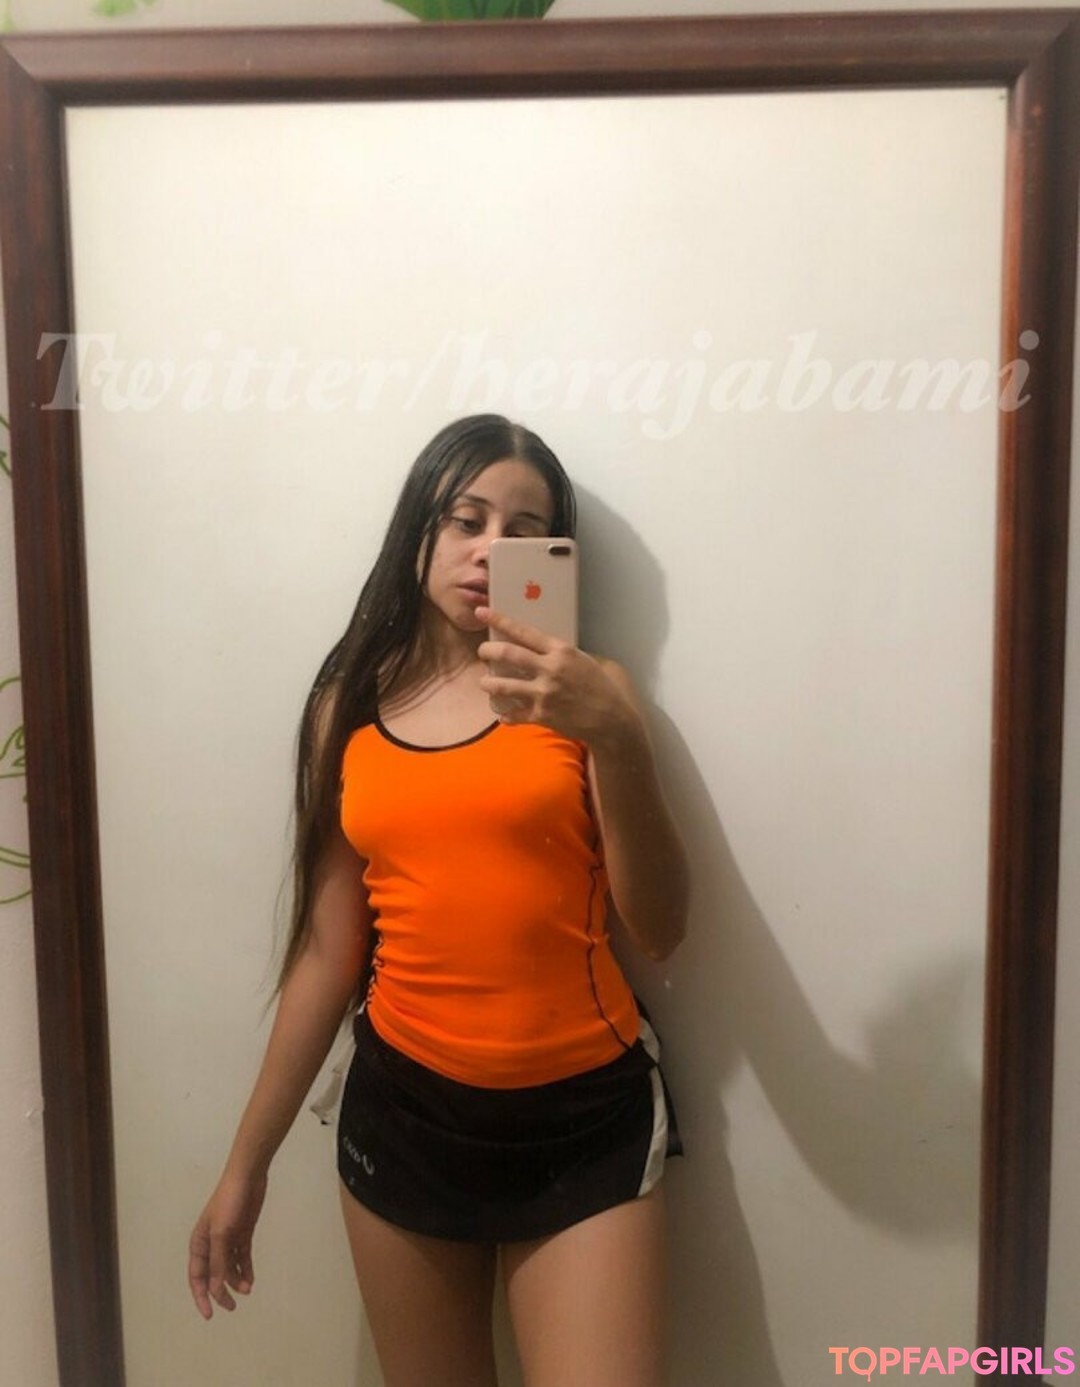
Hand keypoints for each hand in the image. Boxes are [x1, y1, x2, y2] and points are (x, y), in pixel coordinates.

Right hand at [188, 1168, 267, 1319]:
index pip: (197, 1277)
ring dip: (236, 1280)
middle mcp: (211, 1244)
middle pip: (213, 1275)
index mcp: (199, 1243)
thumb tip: (215, 1290)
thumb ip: (218, 1263)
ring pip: (229, 1268)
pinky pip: (242, 1257)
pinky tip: (250, 1280)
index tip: (209, 1315)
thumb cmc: (229, 1203)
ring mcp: (228, 1239)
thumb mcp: (221, 1234)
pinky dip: (245, 1269)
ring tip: (247, 1288)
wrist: (248, 1177)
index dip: (201, 1296)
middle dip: (220, 1292)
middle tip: (232, 1306)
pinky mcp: (243, 1234)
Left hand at [476, 607, 636, 747]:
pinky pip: (512, 714)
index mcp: (561, 651)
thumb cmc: (599, 687)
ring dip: (487, 683)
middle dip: (488, 651)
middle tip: (482, 652)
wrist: (610, 719)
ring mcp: (544, 693)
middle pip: (507, 654)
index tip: (482, 612)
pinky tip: (503, 713)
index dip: (499, 620)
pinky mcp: (541, 716)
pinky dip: (504, 714)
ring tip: (484, 682)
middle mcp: (550, 669)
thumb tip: (538, 647)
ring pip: (502, 685)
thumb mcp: (583, 660)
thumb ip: (559, 653)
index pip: (524, 631)